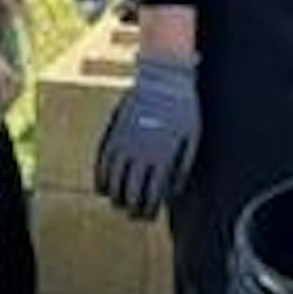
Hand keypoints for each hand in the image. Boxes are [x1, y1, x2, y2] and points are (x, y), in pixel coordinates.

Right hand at [95, 51, 200, 218]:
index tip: (148, 216)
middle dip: (132, 210)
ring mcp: (123, 143)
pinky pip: (100, 163)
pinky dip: (100, 179)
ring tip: (119, 205)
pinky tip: (104, 187)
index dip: (147, 211)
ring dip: (115, 198)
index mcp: (161, 157)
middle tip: (134, 216)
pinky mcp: (111, 133)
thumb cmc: (183, 108)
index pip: (150, 196)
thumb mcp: (192, 138)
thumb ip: (182, 167)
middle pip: (130, 193)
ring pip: (112, 182)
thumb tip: (172, 193)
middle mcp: (139, 153)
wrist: (163, 77)